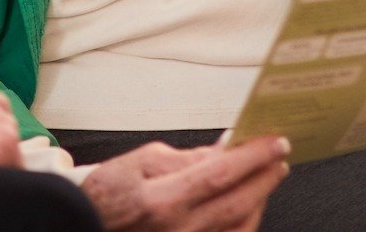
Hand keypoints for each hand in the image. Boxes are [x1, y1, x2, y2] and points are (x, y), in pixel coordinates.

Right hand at [80, 137, 289, 231]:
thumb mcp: (140, 161)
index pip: (220, 174)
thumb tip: (222, 151)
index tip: (273, 142)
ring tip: (267, 176)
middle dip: (264, 177)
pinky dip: (245, 221)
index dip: (252, 157)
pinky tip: (249, 205)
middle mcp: (180, 230)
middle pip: (238, 203)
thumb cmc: (107, 193)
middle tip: (279, 156)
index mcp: (163, 201)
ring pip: (240, 227)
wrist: (85, 226)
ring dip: (259, 200)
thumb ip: (185, 157)